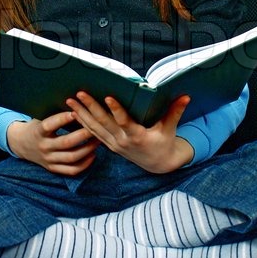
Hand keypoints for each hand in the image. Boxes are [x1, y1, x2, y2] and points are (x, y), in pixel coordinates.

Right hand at [6, 111, 99, 175]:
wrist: (21, 144)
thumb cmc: (37, 126)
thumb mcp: (40, 118)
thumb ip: (55, 115)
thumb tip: (77, 103)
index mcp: (39, 131)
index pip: (49, 125)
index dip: (62, 119)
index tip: (75, 112)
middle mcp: (43, 146)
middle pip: (66, 143)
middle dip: (83, 134)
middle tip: (96, 126)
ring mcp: (48, 159)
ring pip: (72, 157)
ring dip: (88, 149)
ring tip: (98, 139)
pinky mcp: (53, 168)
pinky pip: (71, 170)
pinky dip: (84, 164)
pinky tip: (93, 155)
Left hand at [65, 92, 193, 173]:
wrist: (158, 164)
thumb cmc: (164, 142)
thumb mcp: (170, 128)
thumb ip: (175, 111)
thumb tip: (186, 96)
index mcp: (138, 136)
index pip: (125, 122)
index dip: (117, 110)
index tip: (108, 97)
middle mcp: (123, 141)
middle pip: (103, 123)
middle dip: (90, 107)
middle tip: (80, 93)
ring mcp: (114, 144)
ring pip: (94, 129)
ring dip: (81, 114)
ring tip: (70, 100)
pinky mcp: (109, 146)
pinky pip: (93, 134)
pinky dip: (82, 123)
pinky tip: (73, 112)